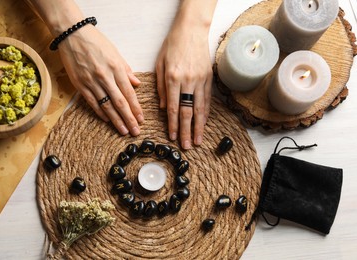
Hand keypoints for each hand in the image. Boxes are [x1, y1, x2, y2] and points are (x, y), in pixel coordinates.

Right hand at [58, 25, 143, 135]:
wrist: (72, 33)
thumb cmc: (96, 41)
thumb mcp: (115, 53)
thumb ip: (126, 70)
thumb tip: (137, 84)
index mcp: (116, 68)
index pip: (129, 93)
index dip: (136, 108)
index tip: (141, 119)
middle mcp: (105, 76)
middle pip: (120, 102)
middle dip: (129, 119)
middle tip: (135, 131)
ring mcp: (91, 82)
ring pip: (106, 105)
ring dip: (116, 120)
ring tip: (123, 131)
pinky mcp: (79, 84)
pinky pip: (92, 102)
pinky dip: (100, 112)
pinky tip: (107, 120)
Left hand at [156, 16, 212, 148]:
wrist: (191, 30)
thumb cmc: (172, 46)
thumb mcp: (160, 64)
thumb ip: (160, 87)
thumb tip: (162, 108)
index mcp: (173, 78)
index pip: (172, 107)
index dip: (173, 124)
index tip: (173, 137)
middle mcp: (188, 81)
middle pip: (187, 112)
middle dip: (187, 131)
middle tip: (187, 146)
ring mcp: (201, 80)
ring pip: (200, 108)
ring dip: (199, 127)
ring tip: (199, 140)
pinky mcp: (209, 78)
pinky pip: (208, 99)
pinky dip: (206, 113)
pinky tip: (205, 124)